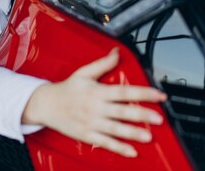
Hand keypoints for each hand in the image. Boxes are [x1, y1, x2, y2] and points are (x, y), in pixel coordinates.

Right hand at [22, 48, 166, 157]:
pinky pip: (105, 143)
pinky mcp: (86, 135)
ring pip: (115, 129)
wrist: (45, 104)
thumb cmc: (66, 89)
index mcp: (97, 91)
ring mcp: (91, 123)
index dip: (143, 93)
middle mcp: (95, 108)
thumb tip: (117, 52)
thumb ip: (103, 64)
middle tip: (159, 118)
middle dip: (141, 115)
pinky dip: (118, 148)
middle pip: (122, 112)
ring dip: (132, 133)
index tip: (159, 95)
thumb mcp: (84, 73)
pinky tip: (131, 152)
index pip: (124, 92)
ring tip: (149, 136)